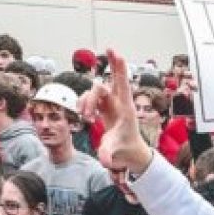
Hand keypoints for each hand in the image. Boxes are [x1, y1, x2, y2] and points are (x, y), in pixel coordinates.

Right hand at [83, 50, 153, 173]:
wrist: (129, 152)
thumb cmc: (126, 148)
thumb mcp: (116, 151)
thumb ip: (109, 155)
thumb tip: (106, 162)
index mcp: (126, 108)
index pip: (122, 84)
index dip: (119, 68)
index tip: (114, 52)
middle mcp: (118, 102)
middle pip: (105, 84)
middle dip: (93, 92)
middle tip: (87, 112)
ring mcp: (110, 103)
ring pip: (93, 92)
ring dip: (86, 103)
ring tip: (87, 119)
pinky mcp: (102, 106)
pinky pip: (89, 98)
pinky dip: (84, 105)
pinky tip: (86, 117)